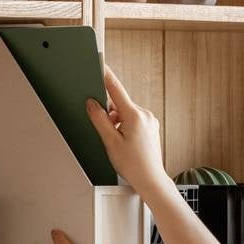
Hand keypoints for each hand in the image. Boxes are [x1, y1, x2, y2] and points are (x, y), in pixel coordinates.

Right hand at [87, 67, 173, 198]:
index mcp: (134, 116)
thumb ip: (100, 120)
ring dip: (117, 123)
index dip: (106, 76)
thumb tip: (92, 104)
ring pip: (126, 113)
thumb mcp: (110, 142)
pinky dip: (124, 127)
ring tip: (118, 143)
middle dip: (109, 114)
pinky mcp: (151, 127)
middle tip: (107, 133)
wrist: (150, 179)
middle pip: (119, 104)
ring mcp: (149, 120)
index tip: (100, 64)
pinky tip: (125, 143)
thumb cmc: (133, 165)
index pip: (116, 90)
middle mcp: (145, 114)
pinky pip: (133, 120)